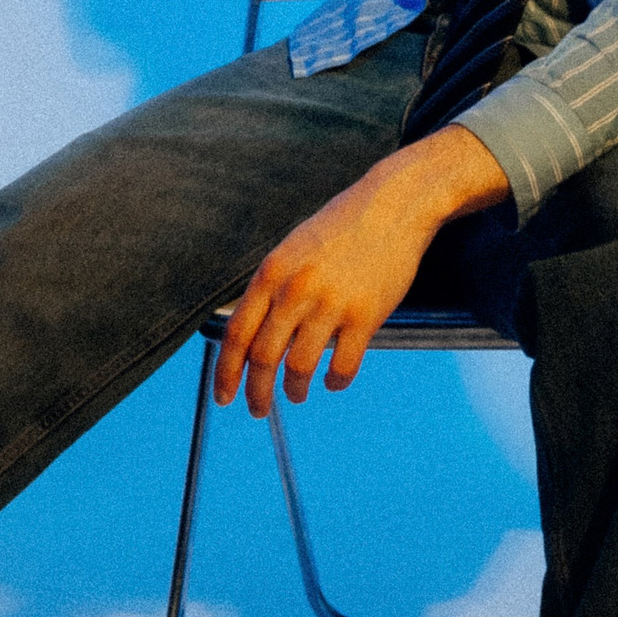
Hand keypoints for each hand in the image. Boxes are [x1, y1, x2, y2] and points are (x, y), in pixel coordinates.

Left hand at [213, 126, 509, 416]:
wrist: (393, 206)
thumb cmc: (341, 229)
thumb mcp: (293, 249)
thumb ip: (272, 287)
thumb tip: (251, 331)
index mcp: (272, 272)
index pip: (237, 333)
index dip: (226, 371)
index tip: (224, 395)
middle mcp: (296, 289)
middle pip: (263, 357)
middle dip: (256, 392)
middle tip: (258, 410)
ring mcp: (331, 303)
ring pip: (298, 366)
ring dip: (293, 390)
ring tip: (295, 395)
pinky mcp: (365, 315)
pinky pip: (342, 365)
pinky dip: (334, 382)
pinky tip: (332, 382)